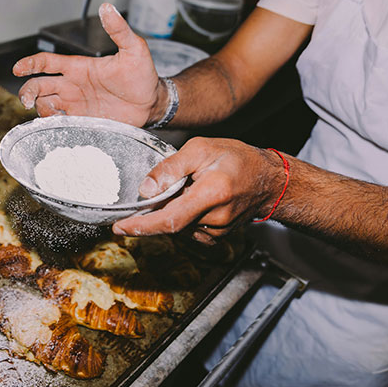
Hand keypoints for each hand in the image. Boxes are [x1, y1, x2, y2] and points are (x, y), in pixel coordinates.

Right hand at [13, 3, 161, 126]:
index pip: (47, 62)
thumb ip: (119, 30)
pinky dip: (54, 124)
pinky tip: (59, 125)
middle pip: (39, 86)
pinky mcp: (82, 121)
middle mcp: (73, 85)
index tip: (18, 69)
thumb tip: (108, 8)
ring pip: (45, 105)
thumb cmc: (143, 76)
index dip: (30, 64)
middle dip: (27, 92)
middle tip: (26, 100)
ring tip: (50, 114)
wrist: (151, 103)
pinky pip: (60, 123)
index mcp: (79, 67)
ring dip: (41, 109)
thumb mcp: (134, 49)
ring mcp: (76, 104)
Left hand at [112, 138, 286, 242]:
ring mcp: (217, 231)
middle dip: (157, 210)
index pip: (169, 219)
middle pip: (170, 223)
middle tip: (164, 189)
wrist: (269, 180)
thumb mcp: (201, 149)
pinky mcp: (217, 237)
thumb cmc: (236, 159)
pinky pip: (188, 231)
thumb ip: (171, 168)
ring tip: (189, 189)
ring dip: (172, 211)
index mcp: (211, 194)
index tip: (119, 228)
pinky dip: (182, 218)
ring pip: (178, 227)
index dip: (141, 226)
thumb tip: (145, 189)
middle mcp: (215, 218)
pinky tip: (193, 201)